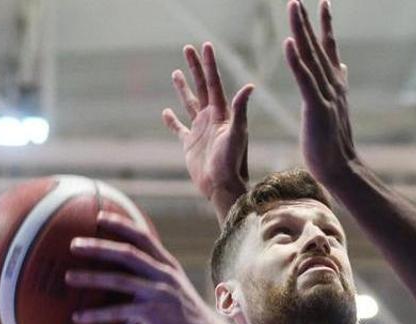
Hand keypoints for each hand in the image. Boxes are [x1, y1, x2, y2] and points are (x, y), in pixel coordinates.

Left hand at [65, 213, 230, 323]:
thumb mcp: (175, 288)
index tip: (99, 216)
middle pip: (126, 253)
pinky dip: (96, 314)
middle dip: (98, 246)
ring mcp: (158, 293)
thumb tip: (128, 273)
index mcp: (167, 265)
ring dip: (90, 278)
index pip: (143, 236)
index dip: (121, 224)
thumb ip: (155, 277)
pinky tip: (77, 317)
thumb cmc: (187, 315)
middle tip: (73, 244)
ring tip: (67, 278)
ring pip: (119, 281)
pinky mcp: (152, 314)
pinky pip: (118, 312)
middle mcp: (163, 274)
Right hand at [163, 43, 254, 214]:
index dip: (209, 64)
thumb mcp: (238, 133)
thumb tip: (250, 86)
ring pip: (189, 103)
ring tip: (175, 72)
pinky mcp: (190, 144)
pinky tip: (166, 112)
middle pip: (201, 87)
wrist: (222, 186)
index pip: (214, 83)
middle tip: (188, 48)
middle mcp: (211, 118)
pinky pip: (179, 128)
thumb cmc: (233, 161)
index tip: (204, 46)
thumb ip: (241, 109)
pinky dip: (171, 120)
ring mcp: (200, 130)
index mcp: (222, 113)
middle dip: (195, 68)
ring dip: (183, 88)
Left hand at [283, 0, 360, 181]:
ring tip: (293, 8)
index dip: (325, 25)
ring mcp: (326, 95)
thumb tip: (341, 66)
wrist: (341, 168)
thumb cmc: (334, 143)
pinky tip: (290, 43)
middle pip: (317, 46)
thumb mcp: (335, 107)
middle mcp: (333, 85)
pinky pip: (305, 80)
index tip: (323, 3)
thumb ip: (337, 84)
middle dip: (307, 21)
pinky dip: (297, 60)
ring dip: (301, 31)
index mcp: (335, 85)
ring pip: (311, 56)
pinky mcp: (317, 108)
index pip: (328, 49)